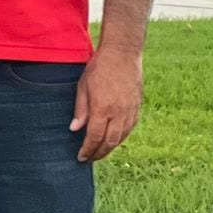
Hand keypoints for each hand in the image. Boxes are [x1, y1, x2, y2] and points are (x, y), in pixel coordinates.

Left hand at [71, 46, 142, 161]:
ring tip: (100, 152)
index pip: (94, 137)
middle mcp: (119, 113)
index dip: (88, 150)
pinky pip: (130, 128)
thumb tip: (75, 129)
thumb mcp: (83, 87)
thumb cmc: (99, 68)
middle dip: (98, 153)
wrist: (123, 54)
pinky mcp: (137, 107)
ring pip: (121, 137)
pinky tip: (113, 139)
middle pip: (109, 142)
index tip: (81, 157)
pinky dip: (121, 137)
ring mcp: (130, 110)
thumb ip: (80, 110)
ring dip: (110, 148)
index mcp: (102, 109)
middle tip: (89, 158)